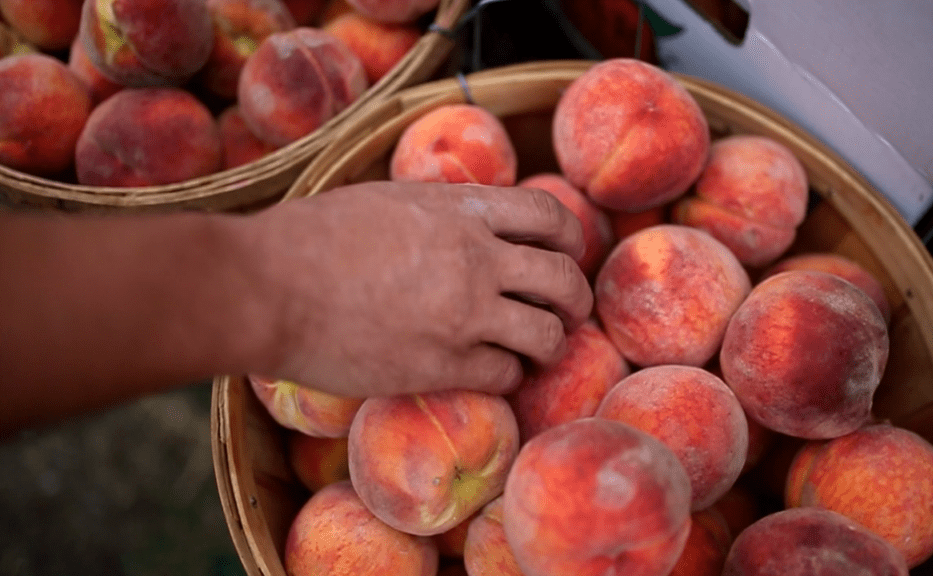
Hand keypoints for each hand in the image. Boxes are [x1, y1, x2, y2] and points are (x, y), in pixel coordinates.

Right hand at [249, 181, 593, 397]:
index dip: (570, 238)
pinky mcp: (443, 366)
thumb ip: (439, 210)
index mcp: (460, 210)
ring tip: (537, 351)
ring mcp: (463, 315)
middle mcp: (474, 259)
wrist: (266, 287)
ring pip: (545, 334)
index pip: (549, 217)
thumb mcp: (385, 198)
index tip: (569, 254)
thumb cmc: (309, 237)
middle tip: (570, 312)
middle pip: (562, 278)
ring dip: (549, 344)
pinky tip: (491, 373)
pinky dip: (507, 376)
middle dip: (576, 299)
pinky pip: (504, 375)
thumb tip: (467, 220)